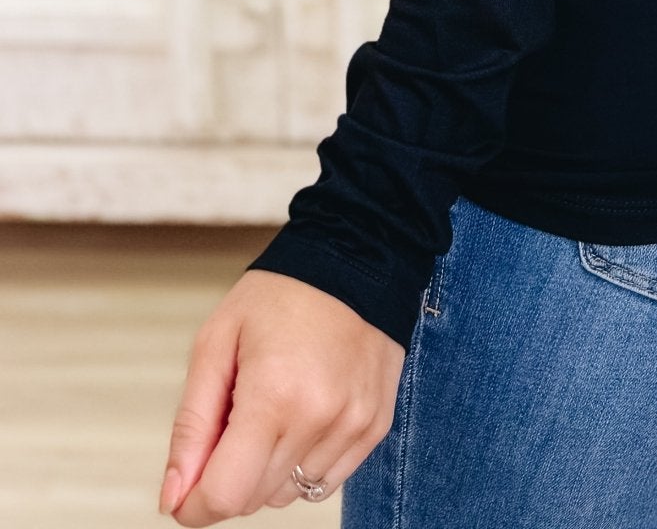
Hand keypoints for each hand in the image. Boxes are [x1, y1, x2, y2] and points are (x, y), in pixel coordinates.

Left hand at [158, 268, 406, 521]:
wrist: (356, 258)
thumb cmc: (280, 295)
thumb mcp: (216, 344)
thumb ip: (191, 427)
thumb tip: (173, 498)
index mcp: (274, 395)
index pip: (225, 495)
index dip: (194, 506)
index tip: (185, 491)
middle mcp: (320, 418)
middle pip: (254, 498)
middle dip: (231, 473)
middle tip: (235, 416)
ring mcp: (354, 424)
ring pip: (288, 494)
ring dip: (269, 468)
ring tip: (275, 408)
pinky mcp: (375, 426)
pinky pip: (325, 480)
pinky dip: (304, 462)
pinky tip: (303, 414)